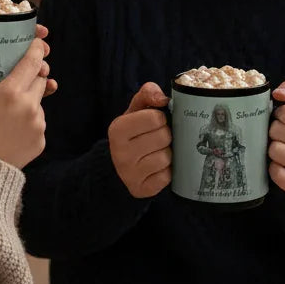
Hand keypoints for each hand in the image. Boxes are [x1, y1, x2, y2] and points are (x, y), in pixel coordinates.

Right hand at [0, 30, 55, 167]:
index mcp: (10, 93)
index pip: (32, 62)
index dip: (35, 49)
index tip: (36, 42)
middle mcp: (29, 108)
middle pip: (39, 79)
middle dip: (30, 74)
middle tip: (15, 75)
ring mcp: (37, 126)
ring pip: (38, 102)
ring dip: (28, 98)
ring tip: (6, 107)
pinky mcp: (40, 143)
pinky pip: (37, 123)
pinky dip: (28, 120)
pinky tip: (9, 126)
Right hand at [107, 82, 171, 198]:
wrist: (118, 167)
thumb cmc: (132, 134)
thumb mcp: (135, 110)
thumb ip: (147, 94)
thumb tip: (163, 99)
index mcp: (117, 129)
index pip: (156, 118)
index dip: (159, 119)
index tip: (152, 124)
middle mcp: (120, 152)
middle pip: (164, 137)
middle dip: (164, 136)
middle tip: (155, 139)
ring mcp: (129, 174)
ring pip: (166, 158)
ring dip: (166, 154)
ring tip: (155, 153)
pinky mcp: (141, 189)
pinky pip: (166, 177)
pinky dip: (165, 172)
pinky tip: (155, 169)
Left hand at [268, 81, 284, 194]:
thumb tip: (278, 93)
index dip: (280, 115)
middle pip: (277, 131)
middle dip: (274, 132)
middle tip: (283, 137)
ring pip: (274, 150)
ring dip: (273, 150)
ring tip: (283, 150)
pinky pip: (274, 172)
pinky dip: (273, 168)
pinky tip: (283, 166)